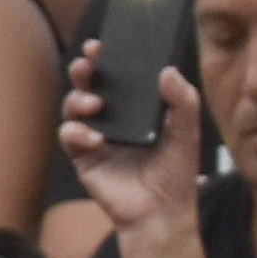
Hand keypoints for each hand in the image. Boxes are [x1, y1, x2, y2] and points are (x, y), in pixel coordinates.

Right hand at [60, 42, 211, 236]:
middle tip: (87, 64)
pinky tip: (95, 138)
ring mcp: (95, 135)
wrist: (162, 212)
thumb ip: (183, 101)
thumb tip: (169, 70)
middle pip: (88, 84)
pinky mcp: (83, 157)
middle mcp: (112, 117)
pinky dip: (77, 132)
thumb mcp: (187, 133)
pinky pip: (69, 136)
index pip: (117, 75)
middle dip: (83, 69)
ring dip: (79, 99)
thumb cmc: (176, 173)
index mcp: (135, 107)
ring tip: (95, 104)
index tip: (101, 45)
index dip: (106, 58)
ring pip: (73, 105)